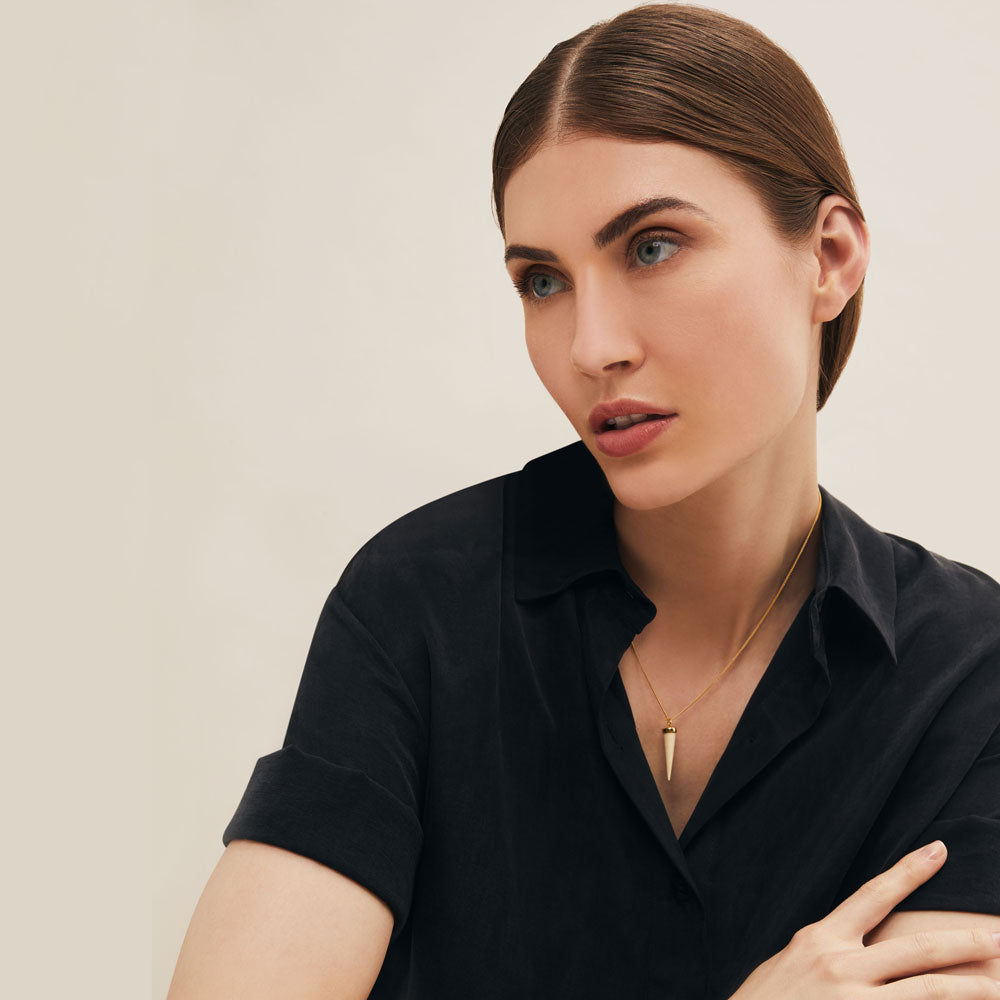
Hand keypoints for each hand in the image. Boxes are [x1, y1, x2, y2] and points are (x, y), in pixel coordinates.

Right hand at [730, 841, 999, 997]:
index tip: (939, 850)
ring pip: (927, 990)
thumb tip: (847, 945)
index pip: (873, 895)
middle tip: (997, 935)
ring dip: (969, 988)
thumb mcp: (785, 965)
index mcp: (820, 938)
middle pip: (917, 949)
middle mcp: (840, 964)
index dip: (909, 871)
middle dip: (963, 942)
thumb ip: (820, 953)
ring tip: (998, 985)